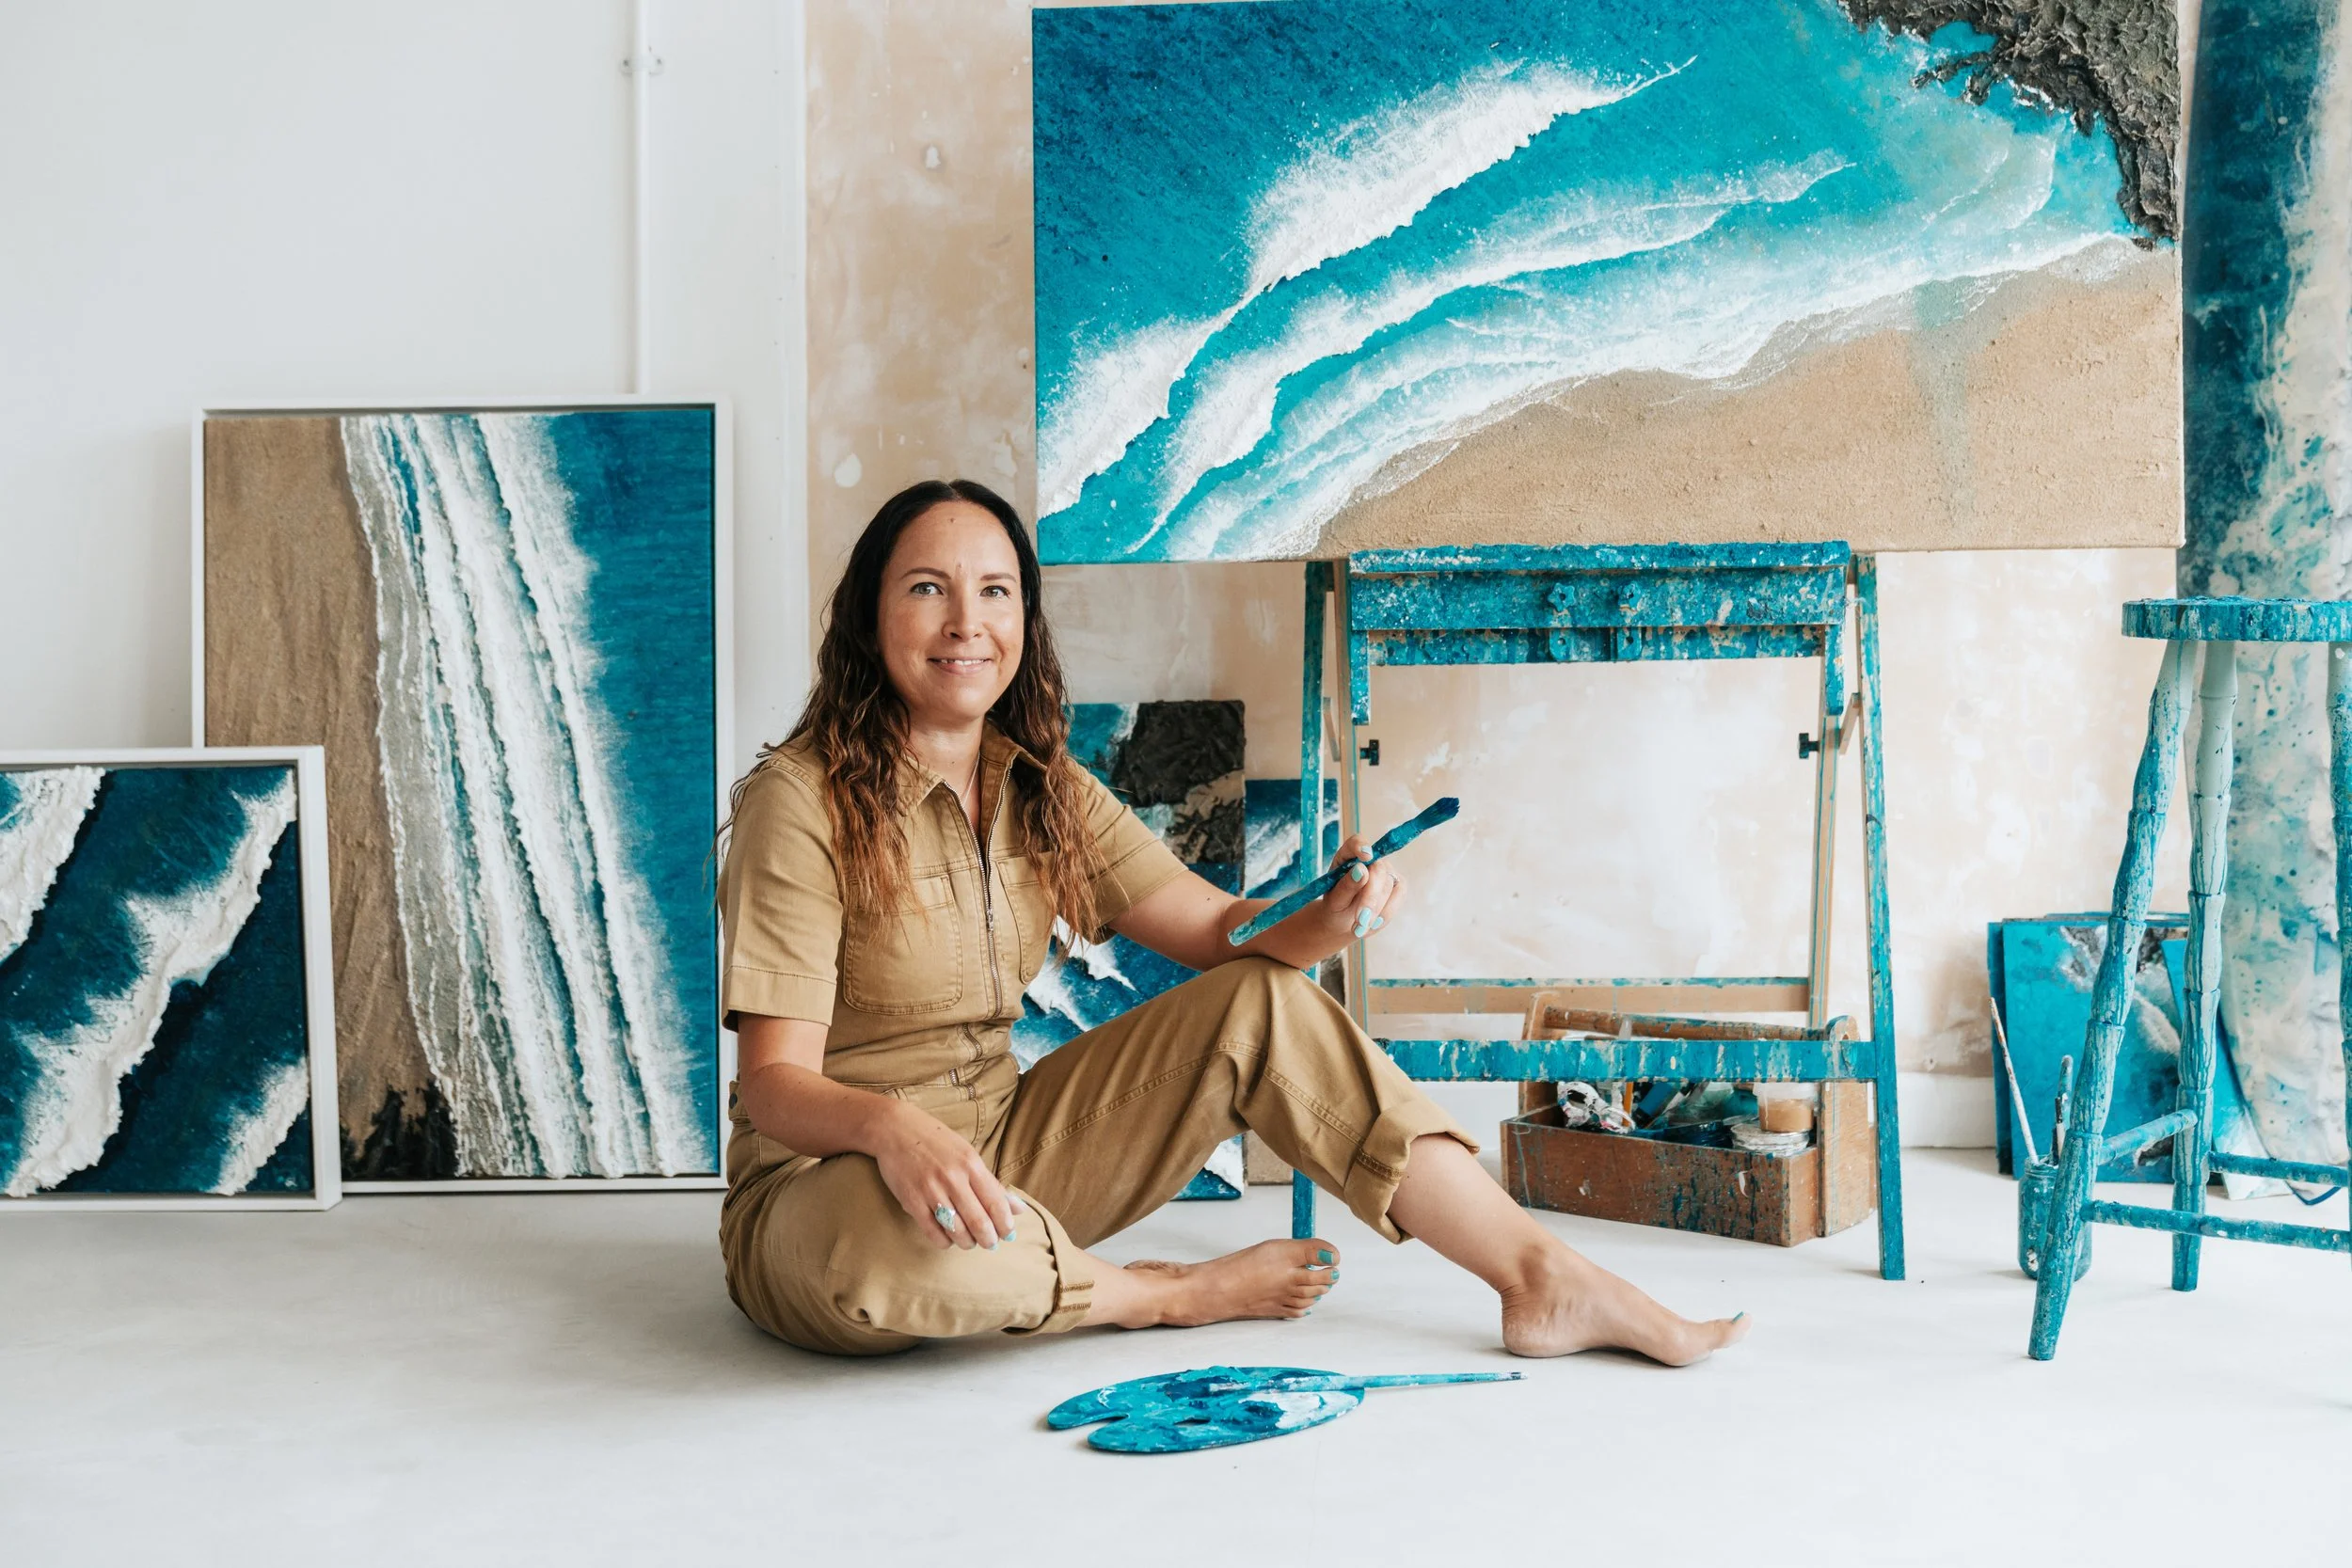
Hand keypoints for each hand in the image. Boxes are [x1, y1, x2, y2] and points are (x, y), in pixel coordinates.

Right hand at [872, 1102, 1025, 1249]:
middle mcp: (953, 1178)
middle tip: (990, 1244)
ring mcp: (931, 1190)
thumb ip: (992, 1184)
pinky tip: (948, 1238)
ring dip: (967, 1242)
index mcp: (971, 1165)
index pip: (996, 1203)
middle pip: (979, 1221)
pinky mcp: (911, 1201)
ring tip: (969, 1241)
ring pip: (957, 1231)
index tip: (1008, 1234)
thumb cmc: (936, 1142)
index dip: (1005, 1224)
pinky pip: (933, 1232)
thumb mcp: (968, 1155)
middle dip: (989, 1239)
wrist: (895, 1130)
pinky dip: (944, 1242)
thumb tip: (1019, 1209)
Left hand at [1316, 833, 1405, 941]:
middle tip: (1359, 920)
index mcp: (1347, 857)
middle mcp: (1369, 860)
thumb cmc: (1336, 907)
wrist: (1345, 922)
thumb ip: (1346, 886)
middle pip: (1377, 869)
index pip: (1356, 842)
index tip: (1365, 857)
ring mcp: (1386, 871)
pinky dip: (1386, 913)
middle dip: (1370, 897)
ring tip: (1359, 927)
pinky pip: (1398, 896)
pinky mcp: (1398, 885)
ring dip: (1375, 910)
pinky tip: (1373, 924)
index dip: (1361, 846)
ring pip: (1388, 885)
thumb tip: (1361, 870)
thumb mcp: (1335, 901)